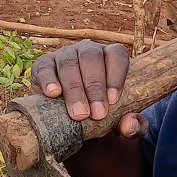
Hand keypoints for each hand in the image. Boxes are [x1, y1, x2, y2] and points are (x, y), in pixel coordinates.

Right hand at [31, 40, 145, 137]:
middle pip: (91, 58)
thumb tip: (129, 125)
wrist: (72, 125)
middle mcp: (88, 51)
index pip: (117, 55)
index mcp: (110, 57)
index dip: (116, 75)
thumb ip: (133, 126)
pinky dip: (48, 80)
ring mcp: (64, 55)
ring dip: (74, 89)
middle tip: (97, 114)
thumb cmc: (102, 117)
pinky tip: (53, 93)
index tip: (113, 100)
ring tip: (78, 114)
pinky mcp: (43, 65)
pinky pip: (44, 67)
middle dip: (94, 86)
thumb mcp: (122, 123)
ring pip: (69, 63)